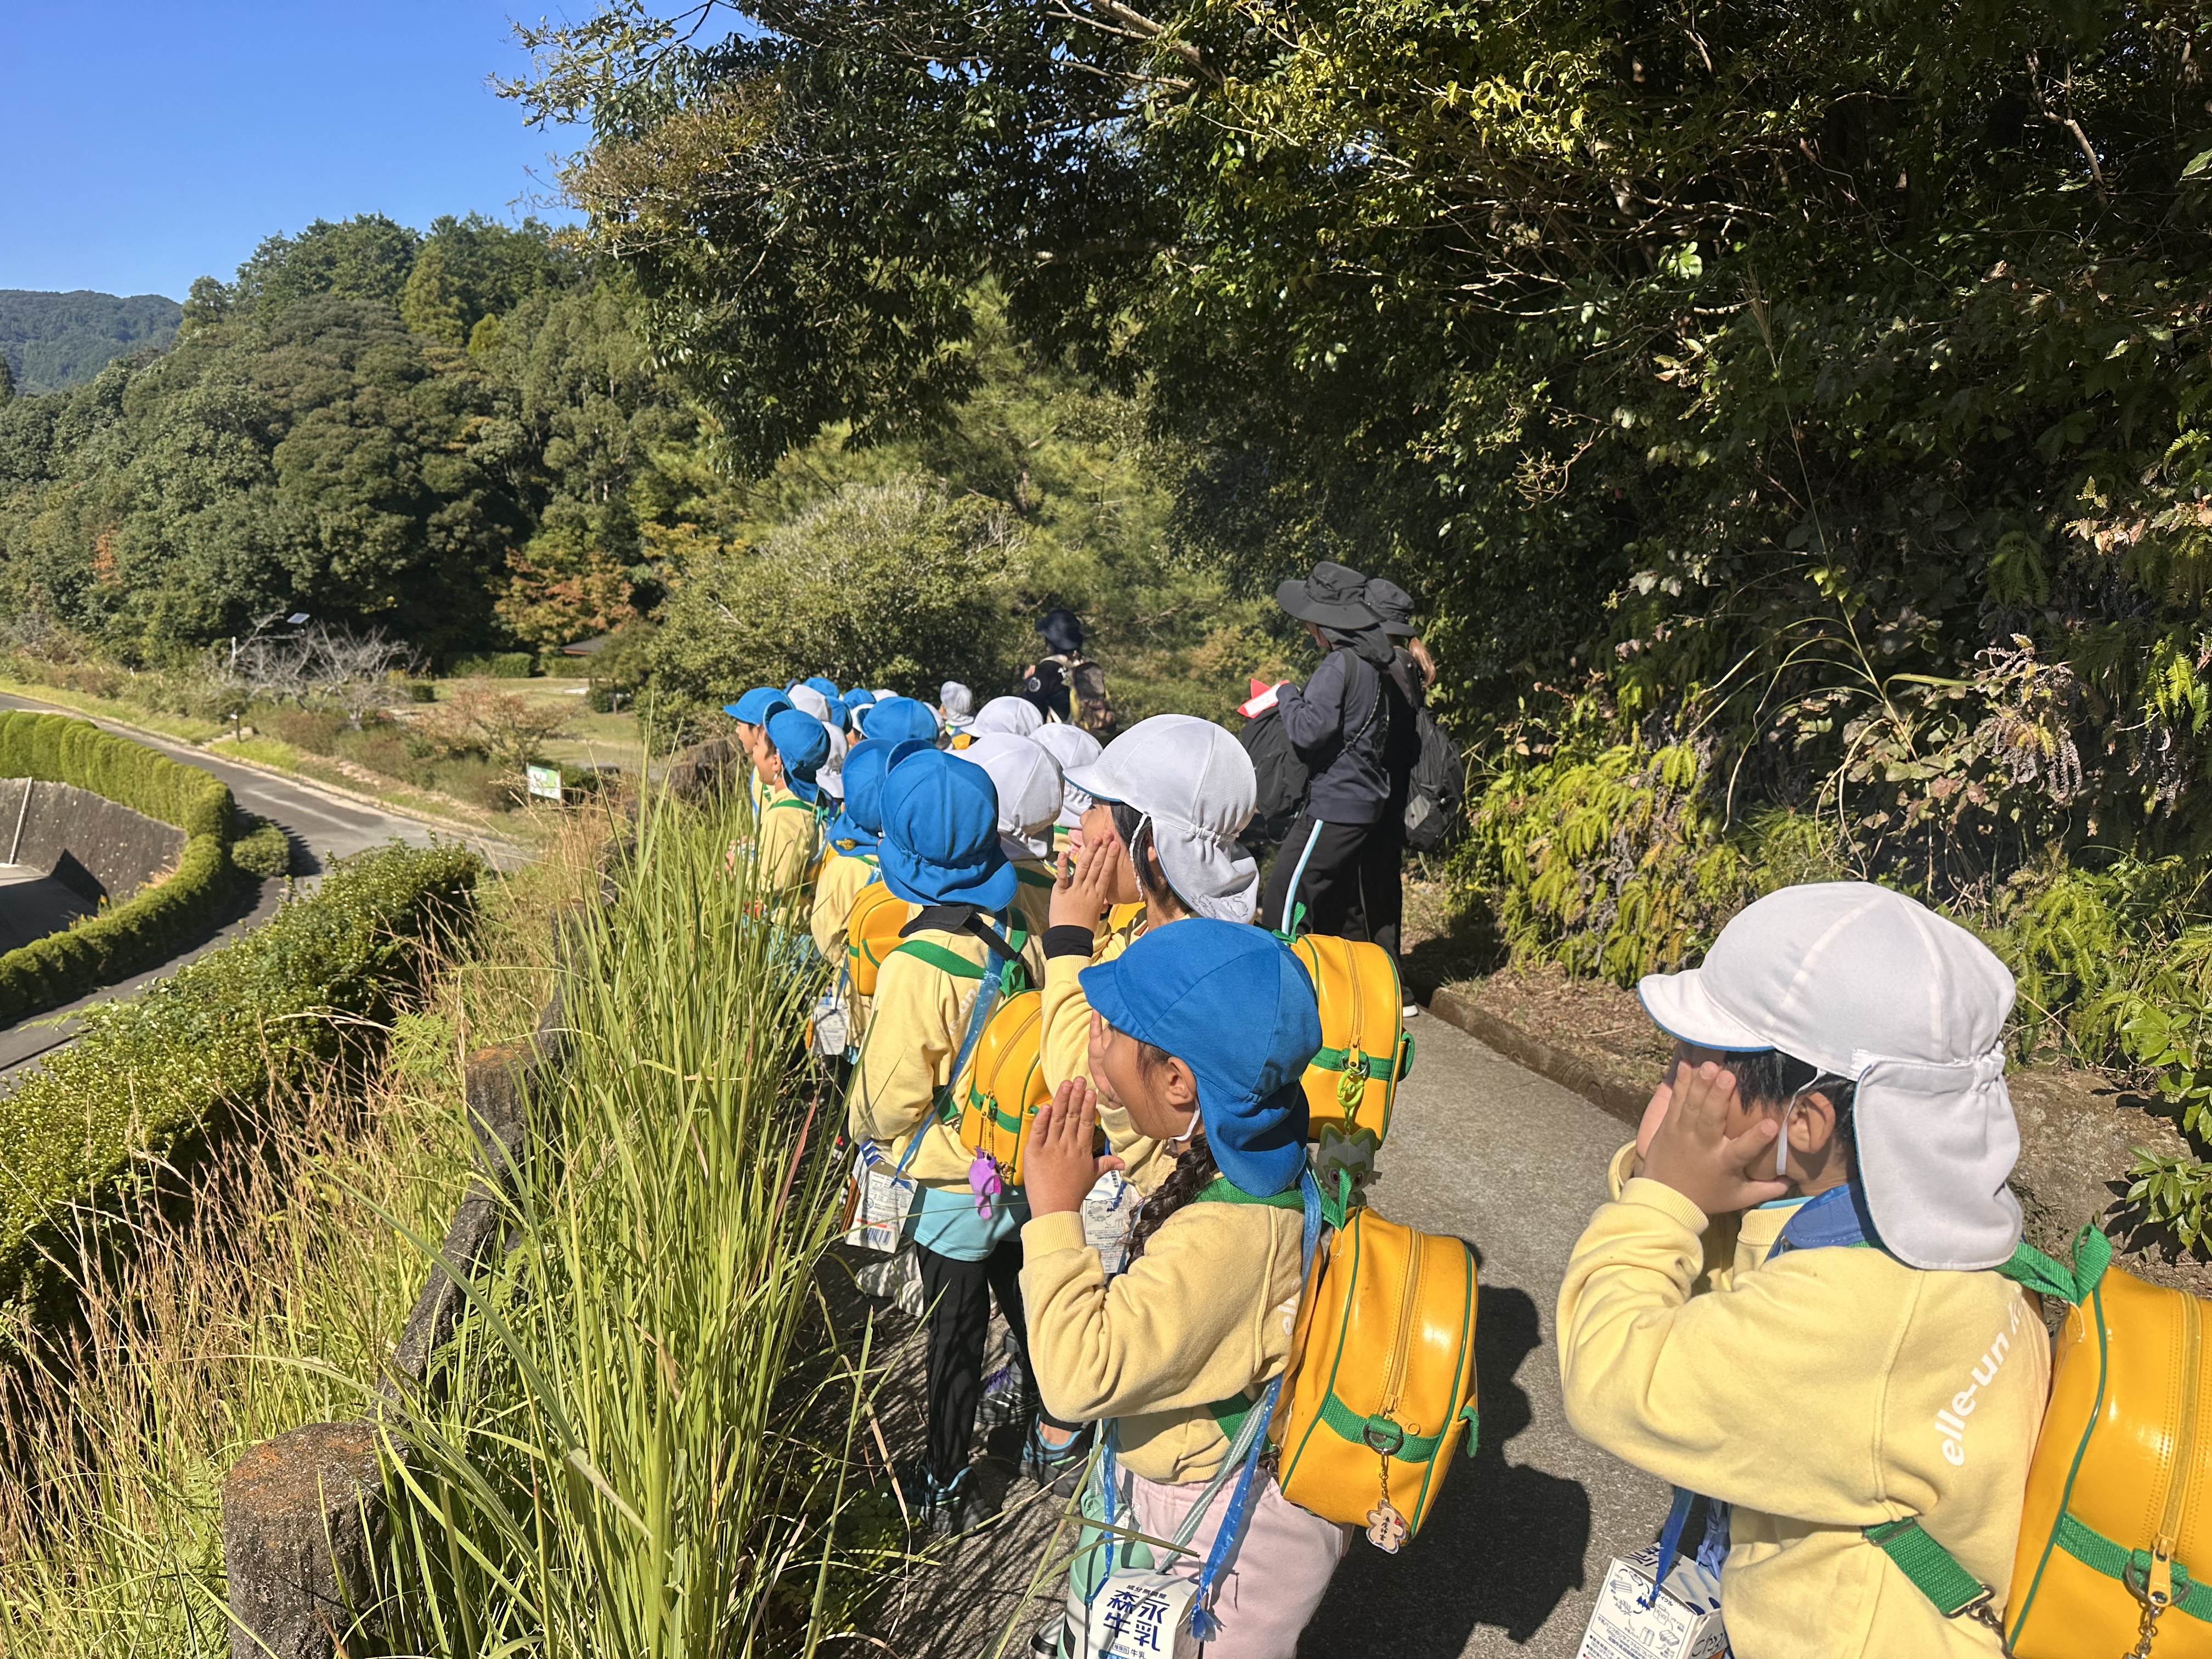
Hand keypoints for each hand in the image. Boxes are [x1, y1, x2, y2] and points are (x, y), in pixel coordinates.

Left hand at [1025, 1077, 1122, 1216]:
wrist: (1054, 1211)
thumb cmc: (1072, 1194)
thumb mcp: (1091, 1178)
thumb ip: (1105, 1165)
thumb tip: (1123, 1162)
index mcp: (1081, 1150)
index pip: (1086, 1123)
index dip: (1087, 1106)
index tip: (1090, 1091)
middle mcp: (1067, 1146)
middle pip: (1072, 1116)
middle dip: (1076, 1096)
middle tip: (1079, 1079)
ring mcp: (1050, 1148)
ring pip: (1056, 1119)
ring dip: (1061, 1100)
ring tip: (1066, 1084)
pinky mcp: (1034, 1153)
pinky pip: (1038, 1132)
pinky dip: (1041, 1119)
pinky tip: (1046, 1106)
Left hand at [1051, 836, 1116, 929]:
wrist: (1070, 937)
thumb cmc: (1084, 926)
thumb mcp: (1096, 912)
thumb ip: (1099, 901)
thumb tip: (1103, 900)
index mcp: (1098, 894)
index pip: (1106, 872)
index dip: (1110, 857)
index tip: (1115, 844)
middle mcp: (1088, 889)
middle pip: (1096, 866)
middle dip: (1102, 849)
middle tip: (1107, 834)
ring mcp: (1075, 889)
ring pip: (1083, 867)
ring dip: (1089, 851)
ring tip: (1095, 839)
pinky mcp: (1060, 891)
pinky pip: (1062, 876)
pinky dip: (1063, 864)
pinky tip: (1065, 853)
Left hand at [1638, 1061, 1788, 1217]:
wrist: (1664, 1199)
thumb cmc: (1706, 1197)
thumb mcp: (1738, 1197)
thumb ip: (1766, 1188)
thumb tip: (1792, 1179)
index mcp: (1724, 1163)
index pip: (1744, 1149)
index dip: (1758, 1138)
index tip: (1772, 1124)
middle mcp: (1703, 1145)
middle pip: (1711, 1119)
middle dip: (1718, 1096)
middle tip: (1728, 1075)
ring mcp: (1683, 1134)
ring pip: (1692, 1106)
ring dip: (1701, 1084)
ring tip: (1710, 1065)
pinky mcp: (1667, 1127)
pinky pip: (1674, 1102)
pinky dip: (1680, 1083)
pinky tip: (1685, 1065)